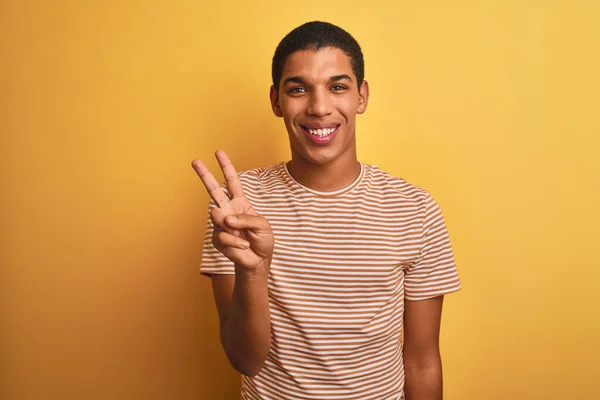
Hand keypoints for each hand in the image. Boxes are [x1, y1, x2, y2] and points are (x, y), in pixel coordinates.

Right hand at [192, 150, 273, 271]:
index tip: (218, 152)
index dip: (226, 167)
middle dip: (205, 175)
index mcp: (240, 203)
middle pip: (214, 190)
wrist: (259, 260)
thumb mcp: (263, 225)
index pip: (232, 182)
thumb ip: (246, 219)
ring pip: (217, 217)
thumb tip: (226, 218)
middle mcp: (228, 210)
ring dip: (232, 228)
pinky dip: (236, 242)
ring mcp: (221, 224)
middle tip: (195, 161)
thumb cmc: (263, 240)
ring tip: (243, 237)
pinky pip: (223, 237)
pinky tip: (242, 246)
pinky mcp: (217, 239)